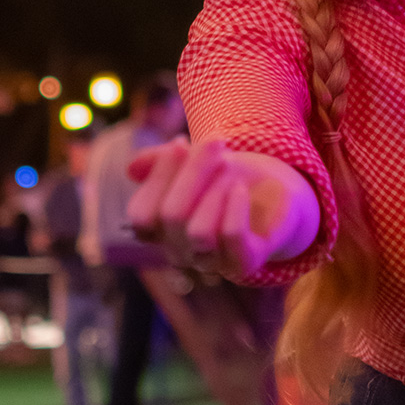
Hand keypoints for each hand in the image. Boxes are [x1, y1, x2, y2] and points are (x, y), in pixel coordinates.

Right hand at [126, 138, 316, 280]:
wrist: (272, 194)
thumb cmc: (225, 176)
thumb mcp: (193, 161)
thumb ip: (159, 162)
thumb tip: (131, 168)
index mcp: (161, 231)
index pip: (141, 216)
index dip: (158, 177)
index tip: (181, 142)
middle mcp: (181, 252)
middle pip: (171, 216)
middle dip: (194, 171)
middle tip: (216, 142)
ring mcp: (212, 262)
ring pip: (198, 232)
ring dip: (215, 190)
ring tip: (230, 168)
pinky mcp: (244, 262)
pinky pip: (231, 238)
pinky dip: (234, 208)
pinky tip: (240, 189)